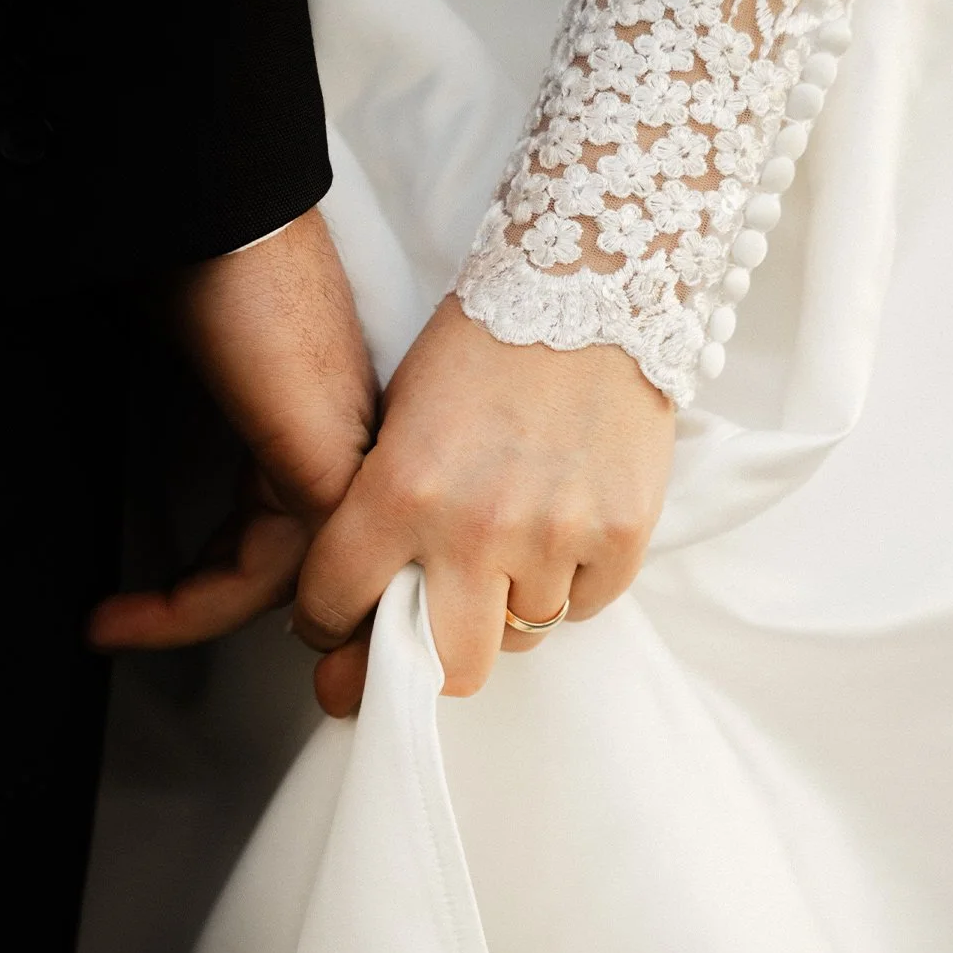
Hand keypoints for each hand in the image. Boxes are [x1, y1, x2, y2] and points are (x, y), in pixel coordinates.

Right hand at [88, 208, 377, 649]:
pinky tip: (141, 611)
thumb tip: (181, 461)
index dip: (215, 575)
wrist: (218, 205)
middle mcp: (342, 444)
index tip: (140, 599)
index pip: (285, 527)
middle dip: (201, 607)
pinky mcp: (324, 464)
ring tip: (115, 627)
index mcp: (321, 418)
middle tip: (120, 628)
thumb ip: (213, 423)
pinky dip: (208, 600)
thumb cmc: (199, 258)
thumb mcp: (202, 360)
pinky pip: (284, 565)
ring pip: (288, 575)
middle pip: (290, 562)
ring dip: (194, 612)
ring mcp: (343, 456)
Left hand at [292, 294, 674, 716]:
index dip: (328, 627)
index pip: (336, 607)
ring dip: (505, 606)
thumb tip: (367, 600)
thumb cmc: (482, 347)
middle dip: (424, 665)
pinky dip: (569, 583)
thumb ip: (378, 516)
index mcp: (399, 491)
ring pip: (522, 634)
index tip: (337, 627)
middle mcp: (475, 527)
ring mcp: (556, 535)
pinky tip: (560, 528)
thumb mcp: (399, 420)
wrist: (590, 284)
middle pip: (447, 667)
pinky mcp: (623, 535)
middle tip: (418, 650)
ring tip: (508, 546)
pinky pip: (585, 604)